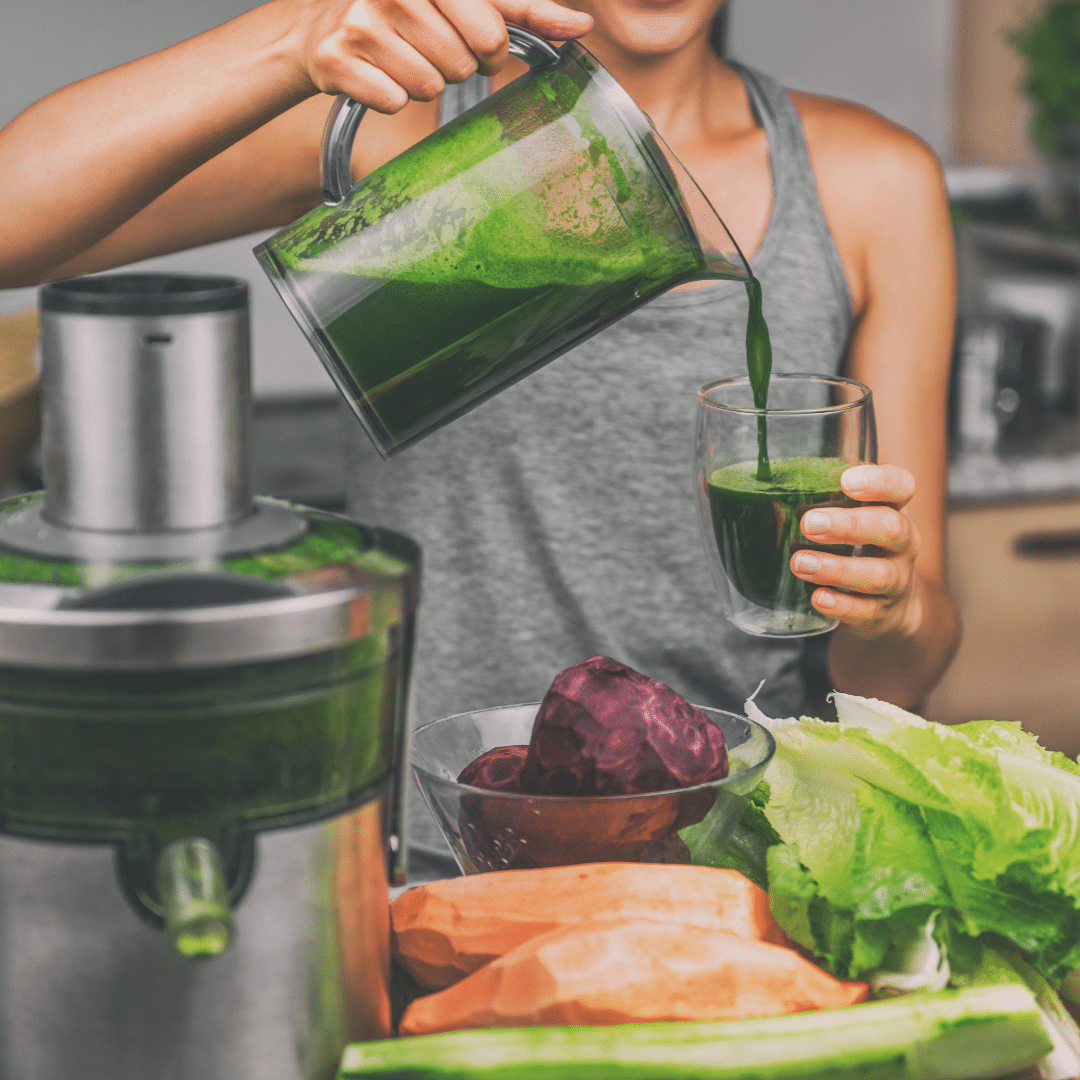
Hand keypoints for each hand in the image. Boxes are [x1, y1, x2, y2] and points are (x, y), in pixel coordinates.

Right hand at [293, 0, 592, 112]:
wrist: (323, 28)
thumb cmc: (407, 14)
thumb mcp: (464, 1)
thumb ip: (523, 11)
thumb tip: (582, 27)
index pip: (492, 29)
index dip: (491, 50)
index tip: (477, 44)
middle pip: (463, 64)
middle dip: (456, 67)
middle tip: (432, 51)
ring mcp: (362, 23)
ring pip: (429, 86)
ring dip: (422, 83)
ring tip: (402, 59)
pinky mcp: (338, 60)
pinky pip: (394, 101)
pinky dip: (390, 97)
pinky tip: (378, 76)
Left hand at [789, 464, 922, 639]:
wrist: (890, 607)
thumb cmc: (861, 547)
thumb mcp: (851, 518)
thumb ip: (822, 503)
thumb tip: (767, 499)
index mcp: (893, 508)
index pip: (901, 485)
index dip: (879, 482)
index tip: (846, 482)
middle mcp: (903, 542)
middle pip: (891, 528)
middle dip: (849, 525)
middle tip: (809, 524)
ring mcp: (896, 580)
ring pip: (878, 574)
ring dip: (836, 568)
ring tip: (800, 563)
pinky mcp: (882, 613)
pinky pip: (866, 610)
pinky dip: (841, 605)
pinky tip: (818, 598)